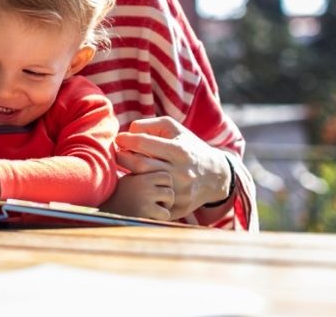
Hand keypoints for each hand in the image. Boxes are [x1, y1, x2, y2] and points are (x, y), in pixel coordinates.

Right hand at [100, 171, 173, 220]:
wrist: (105, 212)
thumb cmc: (120, 197)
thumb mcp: (130, 180)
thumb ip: (146, 175)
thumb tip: (167, 174)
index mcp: (140, 175)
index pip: (167, 176)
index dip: (165, 185)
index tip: (156, 191)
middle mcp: (143, 184)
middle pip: (170, 189)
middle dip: (166, 198)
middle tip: (155, 203)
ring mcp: (145, 198)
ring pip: (170, 200)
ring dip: (164, 208)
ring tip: (151, 210)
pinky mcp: (145, 211)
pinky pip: (165, 214)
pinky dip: (159, 218)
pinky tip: (147, 217)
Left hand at [114, 117, 230, 218]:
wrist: (216, 175)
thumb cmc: (188, 147)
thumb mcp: (174, 129)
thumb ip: (149, 125)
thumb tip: (128, 132)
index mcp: (179, 151)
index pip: (142, 143)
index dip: (125, 139)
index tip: (120, 139)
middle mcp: (181, 173)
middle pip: (140, 165)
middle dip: (122, 157)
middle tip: (119, 153)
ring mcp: (179, 193)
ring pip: (144, 184)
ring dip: (130, 174)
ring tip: (129, 167)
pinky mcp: (178, 210)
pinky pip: (152, 203)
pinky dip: (142, 194)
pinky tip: (140, 184)